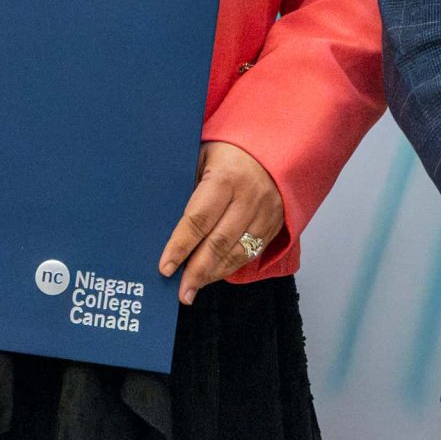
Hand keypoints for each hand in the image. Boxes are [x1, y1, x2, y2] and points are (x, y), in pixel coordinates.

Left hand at [158, 142, 284, 305]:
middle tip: (181, 292)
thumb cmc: (229, 152)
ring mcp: (265, 213)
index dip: (181, 246)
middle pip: (219, 242)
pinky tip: (212, 275)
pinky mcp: (274, 225)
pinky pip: (251, 253)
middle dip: (197, 270)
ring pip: (237, 253)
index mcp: (226, 178)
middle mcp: (249, 197)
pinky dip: (229, 267)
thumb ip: (189, 188)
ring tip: (192, 290)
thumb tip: (166, 222)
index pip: (199, 219)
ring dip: (213, 275)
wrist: (273, 147)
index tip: (165, 267)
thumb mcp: (202, 157)